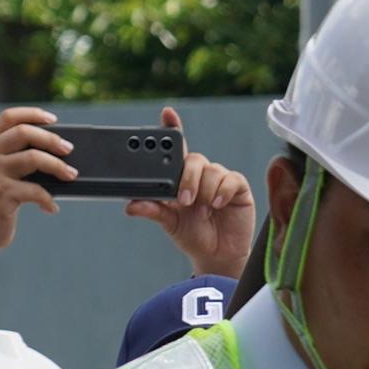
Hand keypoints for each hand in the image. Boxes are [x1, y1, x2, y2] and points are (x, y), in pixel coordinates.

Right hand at [0, 107, 73, 281]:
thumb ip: (16, 159)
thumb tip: (59, 155)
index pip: (8, 118)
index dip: (32, 114)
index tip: (54, 120)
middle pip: (23, 133)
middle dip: (51, 139)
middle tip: (69, 150)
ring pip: (32, 158)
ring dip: (58, 166)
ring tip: (71, 175)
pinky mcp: (1, 196)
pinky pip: (36, 191)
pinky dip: (49, 200)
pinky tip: (51, 208)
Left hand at [124, 108, 255, 278]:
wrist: (217, 255)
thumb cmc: (192, 235)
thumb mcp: (168, 222)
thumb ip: (152, 210)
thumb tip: (130, 206)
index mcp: (179, 177)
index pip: (175, 147)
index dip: (172, 127)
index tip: (168, 113)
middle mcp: (199, 174)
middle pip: (193, 158)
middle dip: (187, 178)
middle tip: (183, 200)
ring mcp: (219, 180)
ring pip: (211, 171)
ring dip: (204, 191)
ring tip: (202, 210)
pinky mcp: (238, 188)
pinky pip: (230, 180)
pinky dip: (222, 192)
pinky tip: (217, 205)